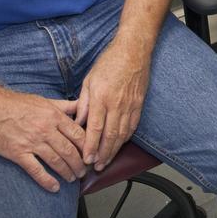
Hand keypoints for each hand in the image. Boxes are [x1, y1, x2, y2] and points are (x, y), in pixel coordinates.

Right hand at [0, 90, 86, 191]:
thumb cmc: (16, 102)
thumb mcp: (43, 100)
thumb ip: (63, 106)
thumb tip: (81, 105)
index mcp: (53, 116)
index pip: (78, 134)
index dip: (87, 146)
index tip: (91, 154)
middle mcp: (45, 129)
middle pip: (69, 150)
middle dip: (80, 163)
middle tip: (84, 171)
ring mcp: (31, 142)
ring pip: (56, 160)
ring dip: (67, 172)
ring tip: (73, 178)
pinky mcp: (17, 152)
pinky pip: (35, 169)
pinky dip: (46, 180)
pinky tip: (54, 187)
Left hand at [75, 39, 148, 170]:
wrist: (133, 50)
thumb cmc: (109, 62)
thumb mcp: (89, 80)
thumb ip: (83, 103)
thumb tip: (77, 122)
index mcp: (101, 97)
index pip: (95, 128)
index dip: (90, 146)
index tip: (86, 159)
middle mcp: (116, 104)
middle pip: (109, 136)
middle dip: (102, 154)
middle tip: (95, 167)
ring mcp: (130, 105)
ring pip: (122, 134)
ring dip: (113, 150)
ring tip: (105, 162)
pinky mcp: (139, 104)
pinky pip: (132, 126)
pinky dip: (125, 139)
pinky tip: (119, 146)